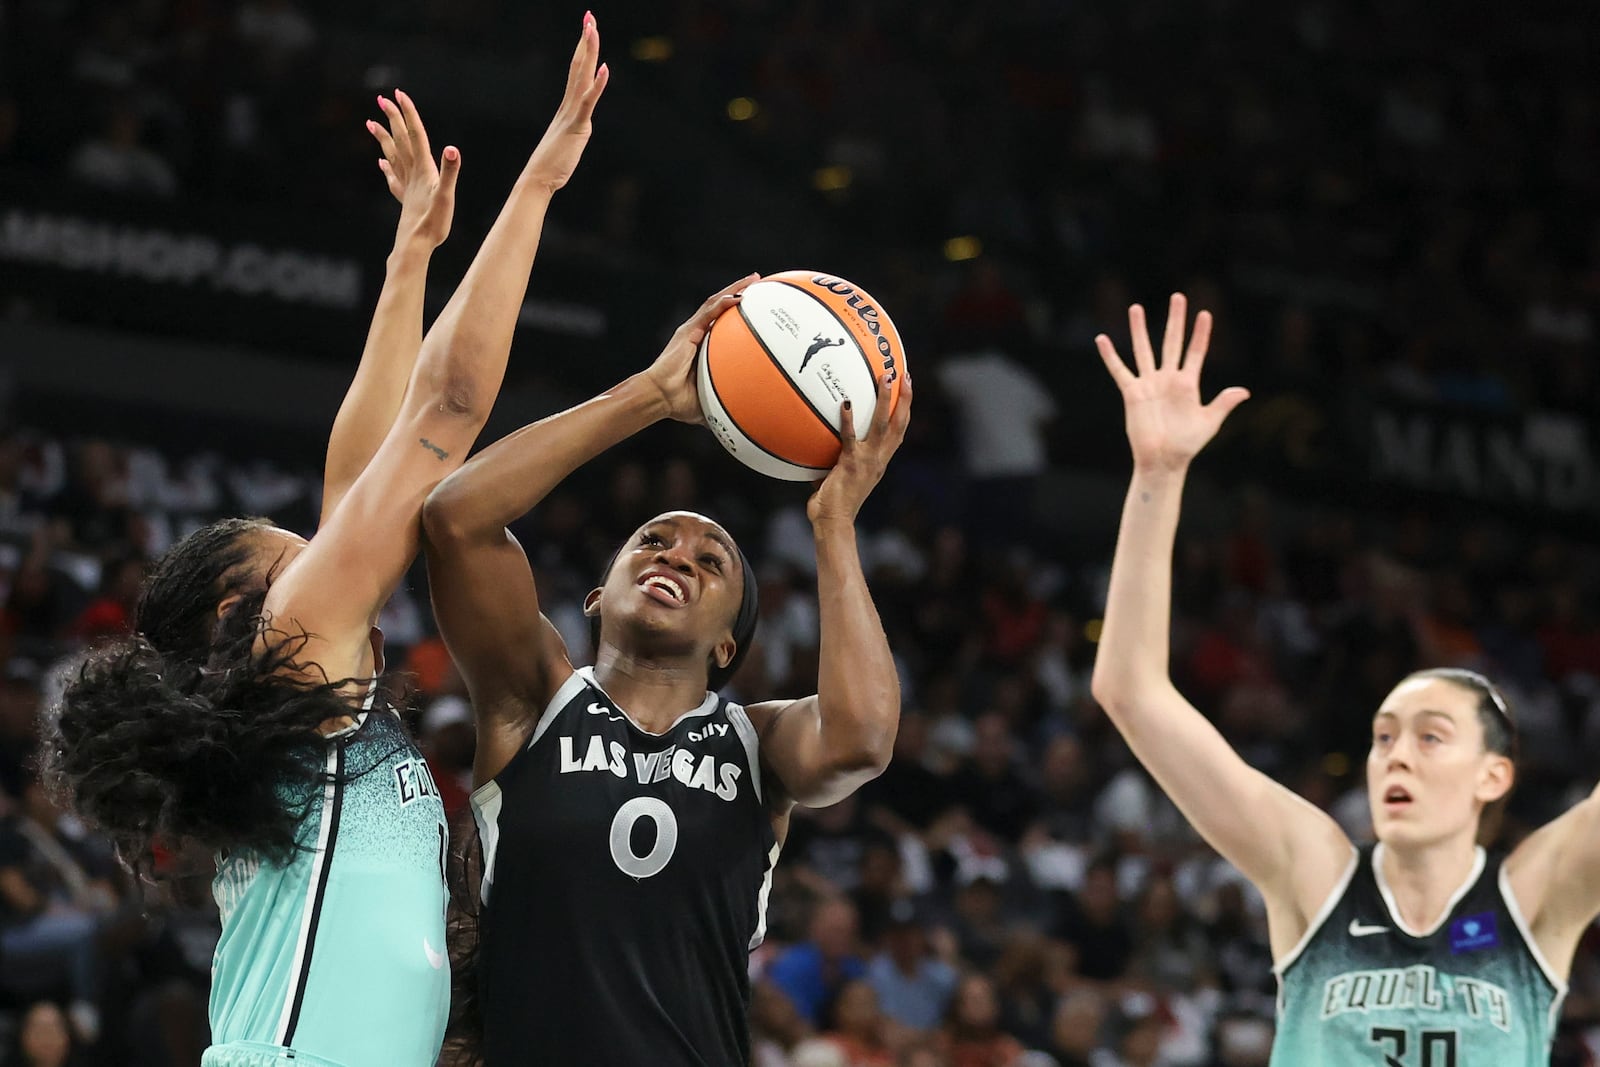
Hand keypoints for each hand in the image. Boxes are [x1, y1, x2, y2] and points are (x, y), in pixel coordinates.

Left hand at [368, 90, 459, 248]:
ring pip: (393, 156)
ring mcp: (407, 187)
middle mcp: (412, 175)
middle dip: (393, 118)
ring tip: (371, 123)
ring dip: (384, 138)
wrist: (415, 247)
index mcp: (423, 170)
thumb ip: (449, 173)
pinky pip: (393, 179)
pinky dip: (387, 168)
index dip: (408, 114)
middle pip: (401, 141)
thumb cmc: (432, 225)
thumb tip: (452, 149)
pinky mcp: (406, 200)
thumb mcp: (446, 197)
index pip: (416, 135)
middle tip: (382, 98)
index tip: (398, 94)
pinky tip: (381, 164)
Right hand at [523, 13, 609, 192]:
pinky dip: (597, 85)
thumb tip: (579, 127)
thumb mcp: (566, 142)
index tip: (587, 29)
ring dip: (589, 52)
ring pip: (582, 77)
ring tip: (592, 28)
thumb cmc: (551, 165)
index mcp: (568, 108)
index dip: (583, 50)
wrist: (538, 179)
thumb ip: (573, 129)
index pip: (576, 72)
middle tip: (589, 16)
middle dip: (585, 41)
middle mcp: (569, 105)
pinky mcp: (577, 127)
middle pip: (578, 66)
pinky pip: (588, 102)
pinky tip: (605, 69)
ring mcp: (572, 114)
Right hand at [643, 274, 759, 423]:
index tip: (760, 306)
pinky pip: (708, 312)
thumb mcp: (712, 401)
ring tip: (754, 279)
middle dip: (740, 291)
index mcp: (703, 346)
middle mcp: (698, 333)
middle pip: (722, 306)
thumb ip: (729, 402)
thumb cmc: (681, 402)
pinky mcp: (688, 331)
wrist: (661, 397)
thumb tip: (750, 419)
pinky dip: (724, 303)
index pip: (724, 323)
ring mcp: (692, 330)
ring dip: (735, 289)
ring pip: (716, 302)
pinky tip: (739, 296)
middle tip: (759, 283)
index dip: (740, 312)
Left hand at [807, 371, 912, 526]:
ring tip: (886, 378)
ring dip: (886, 400)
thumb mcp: (839, 475)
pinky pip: (850, 437)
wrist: (833, 522)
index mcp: (880, 462)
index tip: (906, 389)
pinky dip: (848, 419)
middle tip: (905, 376)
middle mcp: (879, 459)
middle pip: (899, 424)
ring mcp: (867, 461)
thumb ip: (834, 458)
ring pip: (883, 425)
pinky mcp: (851, 464)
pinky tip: (845, 402)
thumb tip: (816, 443)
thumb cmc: (832, 503)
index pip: (898, 432)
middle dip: (904, 399)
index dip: (904, 410)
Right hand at [1095, 293, 1248, 472]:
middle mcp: (1168, 379)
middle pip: (1171, 341)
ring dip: (1140, 329)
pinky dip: (1110, 356)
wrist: (1163, 461)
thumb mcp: (1209, 423)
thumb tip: (1243, 391)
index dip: (1201, 334)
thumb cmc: (1187, 445)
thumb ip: (1223, 404)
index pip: (1195, 352)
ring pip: (1144, 350)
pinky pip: (1119, 371)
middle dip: (1175, 320)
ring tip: (1136, 307)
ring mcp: (1149, 384)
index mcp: (1188, 383)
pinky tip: (1102, 339)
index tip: (1205, 314)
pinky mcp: (1132, 393)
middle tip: (1178, 297)